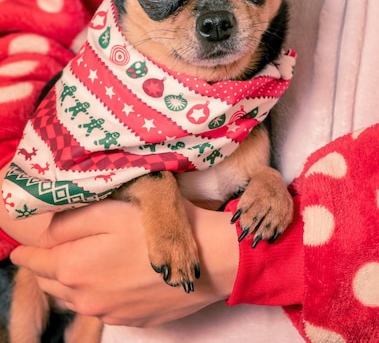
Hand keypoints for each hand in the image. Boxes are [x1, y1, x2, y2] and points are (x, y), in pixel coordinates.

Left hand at [10, 198, 238, 326]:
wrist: (206, 260)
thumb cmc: (157, 228)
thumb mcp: (110, 211)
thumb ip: (69, 221)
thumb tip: (43, 232)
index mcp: (73, 267)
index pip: (35, 261)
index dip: (26, 251)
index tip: (20, 247)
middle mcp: (84, 298)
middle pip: (52, 282)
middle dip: (46, 266)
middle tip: (49, 250)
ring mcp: (108, 313)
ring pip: (75, 298)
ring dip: (69, 281)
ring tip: (77, 263)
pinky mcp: (130, 320)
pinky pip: (100, 307)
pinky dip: (96, 293)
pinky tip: (109, 277)